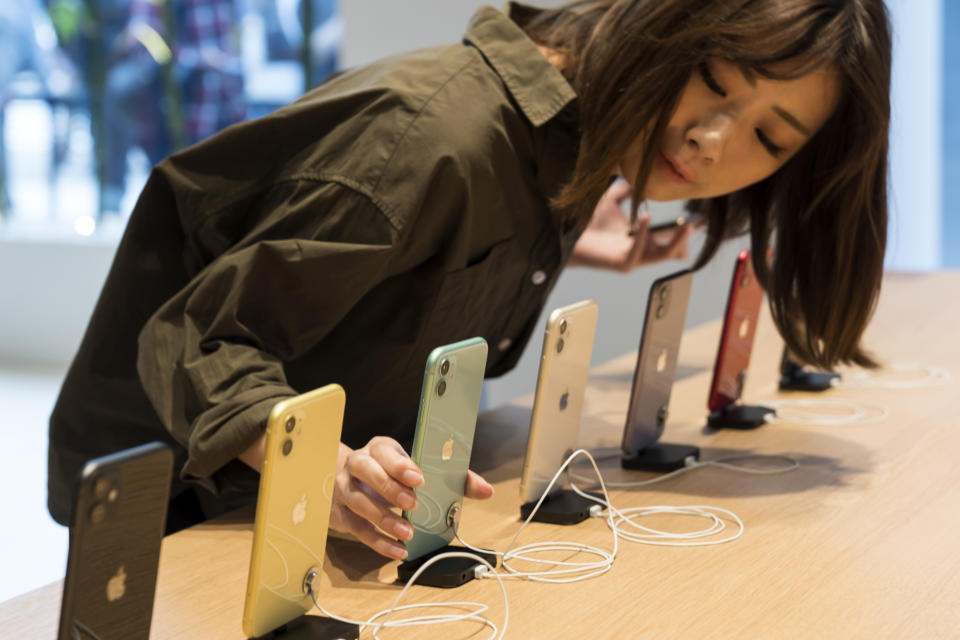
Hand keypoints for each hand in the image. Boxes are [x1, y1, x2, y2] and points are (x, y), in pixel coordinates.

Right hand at [330, 437, 493, 559]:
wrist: (347, 479)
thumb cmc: (391, 472)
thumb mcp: (418, 467)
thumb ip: (454, 477)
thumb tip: (486, 490)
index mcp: (379, 449)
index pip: (386, 451)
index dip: (401, 464)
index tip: (418, 478)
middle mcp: (357, 465)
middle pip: (367, 471)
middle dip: (390, 488)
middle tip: (413, 504)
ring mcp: (345, 489)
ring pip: (360, 501)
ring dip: (384, 519)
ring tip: (406, 532)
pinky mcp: (341, 514)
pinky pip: (357, 529)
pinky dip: (378, 542)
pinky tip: (397, 550)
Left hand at [569, 180, 692, 271]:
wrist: (569, 235)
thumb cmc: (589, 221)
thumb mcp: (611, 200)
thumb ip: (626, 190)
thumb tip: (639, 177)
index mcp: (642, 240)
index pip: (671, 240)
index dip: (685, 232)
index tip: (697, 220)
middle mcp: (641, 252)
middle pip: (674, 252)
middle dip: (685, 239)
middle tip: (694, 224)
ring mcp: (634, 259)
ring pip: (664, 255)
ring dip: (675, 241)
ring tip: (684, 226)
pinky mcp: (623, 264)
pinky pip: (640, 251)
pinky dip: (644, 233)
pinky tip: (645, 217)